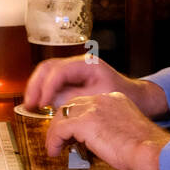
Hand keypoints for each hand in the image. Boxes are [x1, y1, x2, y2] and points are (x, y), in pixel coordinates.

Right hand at [23, 54, 169, 119]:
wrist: (139, 99)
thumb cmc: (126, 98)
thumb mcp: (100, 100)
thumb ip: (76, 99)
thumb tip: (54, 103)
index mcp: (88, 65)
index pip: (59, 71)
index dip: (48, 86)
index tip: (43, 102)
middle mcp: (79, 64)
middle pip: (48, 68)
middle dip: (36, 85)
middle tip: (30, 103)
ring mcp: (75, 71)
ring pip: (47, 74)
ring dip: (37, 88)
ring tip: (32, 105)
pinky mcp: (73, 80)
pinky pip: (53, 82)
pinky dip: (44, 92)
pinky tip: (41, 105)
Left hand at [46, 91, 169, 169]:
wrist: (152, 151)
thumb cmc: (146, 150)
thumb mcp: (128, 132)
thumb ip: (111, 130)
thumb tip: (97, 142)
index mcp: (115, 99)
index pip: (87, 104)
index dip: (75, 119)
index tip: (71, 134)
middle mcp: (103, 99)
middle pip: (71, 106)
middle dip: (62, 123)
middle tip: (59, 139)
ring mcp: (93, 109)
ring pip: (62, 115)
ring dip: (55, 132)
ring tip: (54, 147)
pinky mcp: (85, 122)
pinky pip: (60, 129)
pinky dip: (54, 141)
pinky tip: (54, 152)